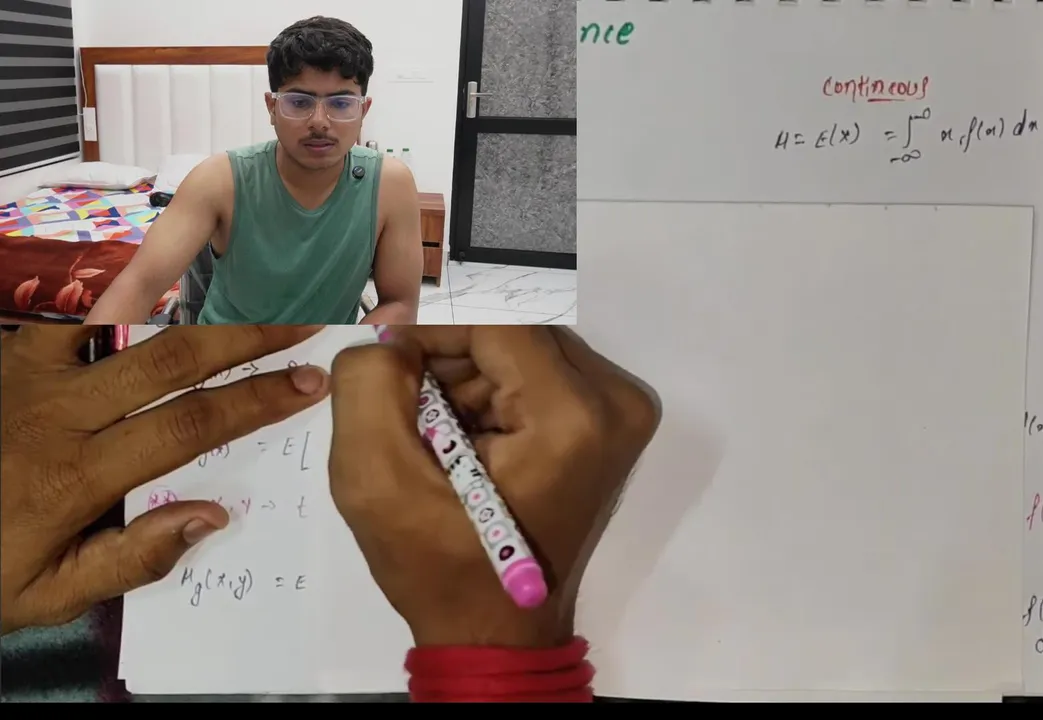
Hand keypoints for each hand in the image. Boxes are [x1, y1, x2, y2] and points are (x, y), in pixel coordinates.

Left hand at [0, 325, 330, 634]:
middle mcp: (59, 411)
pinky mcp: (13, 355)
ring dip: (203, 322)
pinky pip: (86, 322)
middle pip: (174, 360)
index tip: (310, 386)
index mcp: (76, 474)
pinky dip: (136, 310)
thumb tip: (213, 515)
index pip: (189, 425)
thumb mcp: (47, 595)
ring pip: (135, 331)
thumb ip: (131, 559)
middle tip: (305, 329)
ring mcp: (31, 373)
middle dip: (249, 342)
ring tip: (256, 316)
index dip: (257, 401)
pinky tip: (175, 308)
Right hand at [328, 326, 659, 647]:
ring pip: (525, 347)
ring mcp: (622, 411)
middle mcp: (616, 402)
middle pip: (516, 330)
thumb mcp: (375, 479)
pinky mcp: (611, 421)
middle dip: (451, 356)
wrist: (497, 631)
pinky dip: (496, 392)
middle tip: (408, 406)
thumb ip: (370, 385)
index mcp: (573, 416)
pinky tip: (467, 439)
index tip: (386, 359)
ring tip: (437, 435)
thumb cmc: (440, 569)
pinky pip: (541, 372)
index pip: (495, 320)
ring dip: (471, 375)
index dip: (432, 328)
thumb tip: (388, 330)